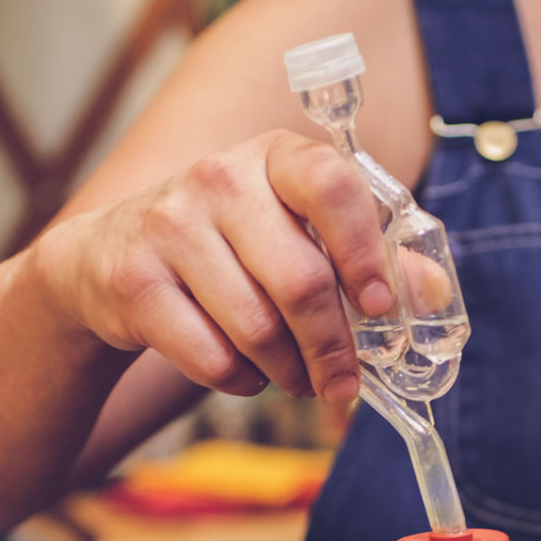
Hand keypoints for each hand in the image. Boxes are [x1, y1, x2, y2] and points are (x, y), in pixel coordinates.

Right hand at [29, 130, 390, 403]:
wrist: (108, 259)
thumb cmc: (231, 248)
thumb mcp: (297, 234)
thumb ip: (369, 257)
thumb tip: (432, 293)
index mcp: (275, 157)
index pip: (332, 185)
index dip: (364, 252)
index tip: (379, 306)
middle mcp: (220, 177)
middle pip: (300, 280)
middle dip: (333, 349)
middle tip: (344, 384)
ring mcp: (170, 225)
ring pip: (258, 329)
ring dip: (289, 373)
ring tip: (295, 378)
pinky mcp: (134, 280)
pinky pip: (212, 358)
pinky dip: (241, 382)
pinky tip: (242, 370)